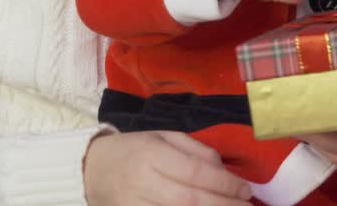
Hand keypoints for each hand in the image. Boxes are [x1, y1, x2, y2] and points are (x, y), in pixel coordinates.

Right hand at [83, 130, 252, 204]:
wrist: (91, 170)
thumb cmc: (135, 150)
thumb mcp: (164, 137)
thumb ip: (196, 150)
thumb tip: (224, 171)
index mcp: (152, 153)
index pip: (195, 172)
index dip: (224, 183)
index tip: (245, 190)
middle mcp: (142, 181)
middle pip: (190, 200)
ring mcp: (133, 205)